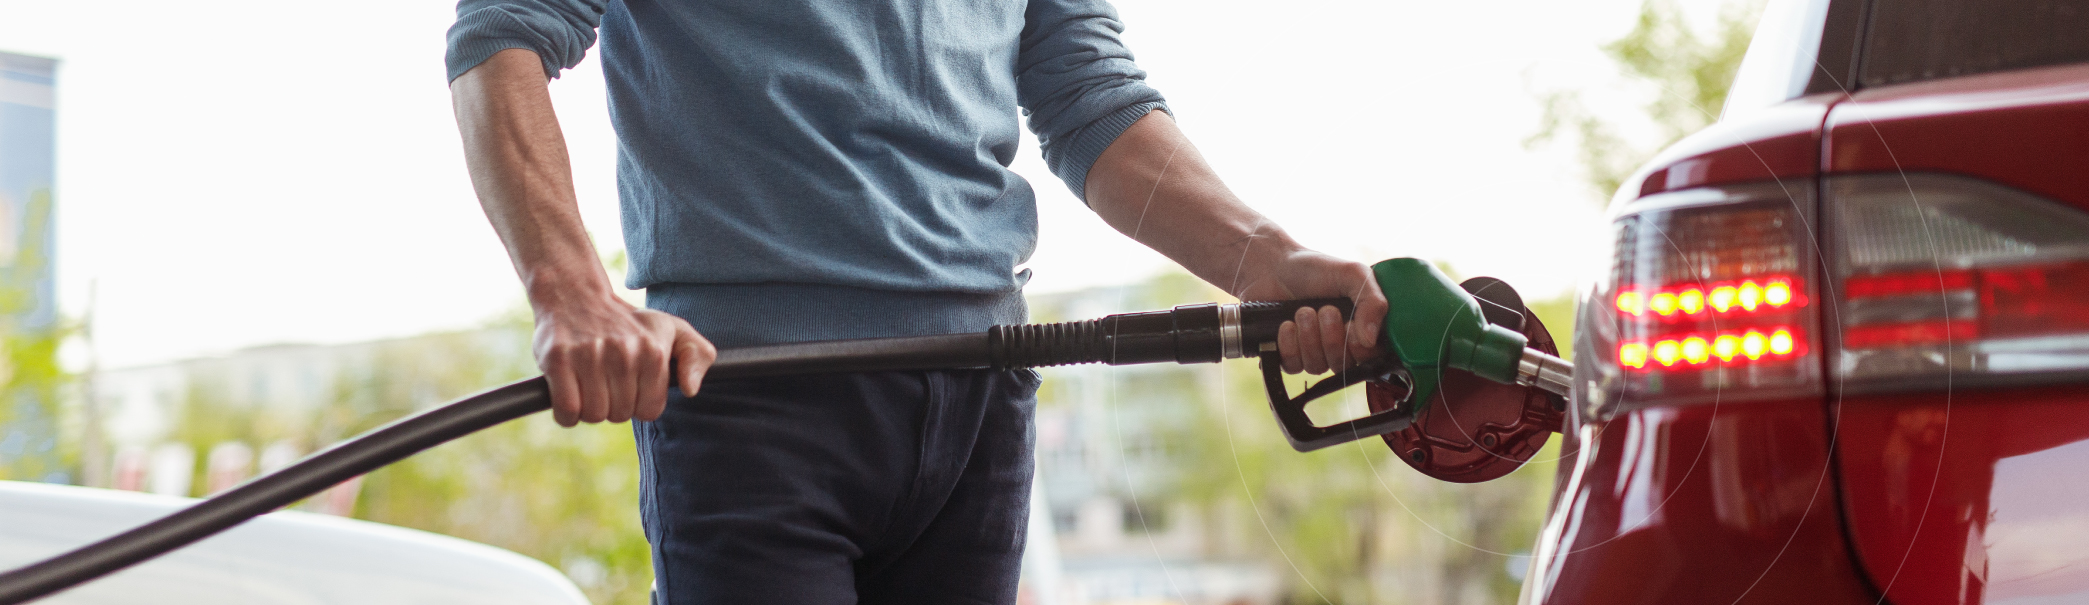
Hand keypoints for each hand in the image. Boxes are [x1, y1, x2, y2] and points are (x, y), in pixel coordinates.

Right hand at [532, 294, 714, 425]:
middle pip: (620, 415)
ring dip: (588, 409)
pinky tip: (569, 394)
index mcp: (654, 352)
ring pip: (593, 415)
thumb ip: (697, 356)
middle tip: (605, 380)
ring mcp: (589, 356)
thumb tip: (690, 389)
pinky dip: (567, 414)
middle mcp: (624, 354)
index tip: (630, 385)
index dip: (638, 404)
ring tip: (588, 384)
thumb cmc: (628, 322)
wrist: (576, 296)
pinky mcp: (558, 360)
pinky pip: (567, 411)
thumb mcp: (672, 330)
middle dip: (612, 405)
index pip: (649, 411)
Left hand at [1238, 249, 1388, 374]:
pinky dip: (1289, 345)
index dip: (1360, 348)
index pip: (1371, 356)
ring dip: (1309, 338)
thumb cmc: (1315, 268)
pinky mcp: (1289, 355)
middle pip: (1343, 365)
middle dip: (1332, 338)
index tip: (1350, 326)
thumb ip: (1373, 301)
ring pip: (1318, 366)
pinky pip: (1294, 366)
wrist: (1273, 266)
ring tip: (1303, 311)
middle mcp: (1340, 343)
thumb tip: (1370, 340)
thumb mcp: (1353, 274)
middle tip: (1325, 310)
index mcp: (1361, 326)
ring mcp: (1314, 351)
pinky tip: (1286, 325)